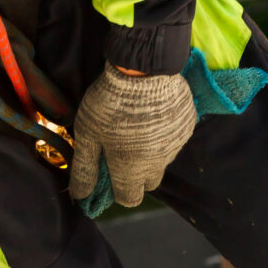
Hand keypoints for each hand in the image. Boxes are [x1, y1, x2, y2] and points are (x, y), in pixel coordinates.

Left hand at [66, 65, 196, 208]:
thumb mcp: (87, 133)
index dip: (116, 190)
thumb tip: (80, 196)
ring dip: (151, 153)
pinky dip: (164, 134)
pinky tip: (152, 113)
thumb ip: (85, 168)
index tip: (107, 172)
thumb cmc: (110, 102)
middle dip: (135, 175)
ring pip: (162, 161)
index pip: (129, 198)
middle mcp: (158, 162)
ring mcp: (176, 145)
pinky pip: (175, 139)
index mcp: (132, 168)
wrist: (144, 69)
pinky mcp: (187, 127)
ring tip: (136, 125)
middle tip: (121, 149)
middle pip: (148, 183)